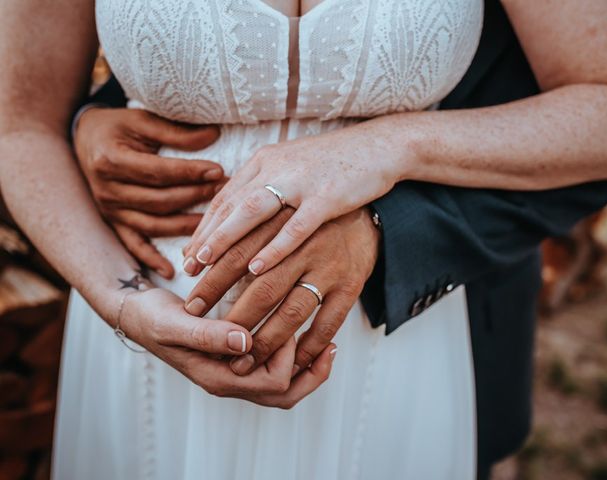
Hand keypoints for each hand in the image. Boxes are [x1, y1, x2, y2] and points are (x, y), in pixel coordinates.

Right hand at [74, 107, 224, 277]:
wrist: (85, 139)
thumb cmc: (119, 128)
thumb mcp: (142, 120)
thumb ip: (175, 132)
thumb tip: (214, 135)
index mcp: (112, 161)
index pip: (159, 172)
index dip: (190, 173)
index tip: (218, 171)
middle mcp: (108, 190)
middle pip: (159, 201)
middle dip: (195, 198)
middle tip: (224, 192)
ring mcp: (110, 211)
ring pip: (153, 225)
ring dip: (186, 226)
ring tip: (215, 223)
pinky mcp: (114, 223)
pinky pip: (134, 245)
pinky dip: (151, 260)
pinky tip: (171, 271)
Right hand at [122, 288, 336, 407]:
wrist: (138, 314)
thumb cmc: (152, 319)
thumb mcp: (173, 324)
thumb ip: (207, 335)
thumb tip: (245, 341)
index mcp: (217, 377)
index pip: (272, 383)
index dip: (288, 354)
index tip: (287, 318)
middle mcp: (229, 381)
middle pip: (284, 395)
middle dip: (311, 372)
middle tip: (330, 344)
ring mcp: (234, 372)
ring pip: (283, 387)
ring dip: (307, 368)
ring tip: (327, 343)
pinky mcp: (236, 359)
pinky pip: (273, 370)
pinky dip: (294, 358)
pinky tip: (303, 335)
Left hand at [182, 119, 402, 276]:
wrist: (379, 147)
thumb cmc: (334, 163)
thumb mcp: (292, 167)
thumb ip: (267, 185)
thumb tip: (241, 213)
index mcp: (266, 160)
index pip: (226, 197)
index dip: (204, 227)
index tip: (189, 254)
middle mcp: (277, 167)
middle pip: (231, 206)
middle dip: (206, 237)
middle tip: (187, 267)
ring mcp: (301, 181)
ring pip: (253, 212)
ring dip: (226, 238)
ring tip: (205, 264)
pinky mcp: (327, 196)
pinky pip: (296, 226)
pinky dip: (274, 248)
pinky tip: (256, 268)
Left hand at [184, 207, 379, 375]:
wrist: (365, 212)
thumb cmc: (306, 210)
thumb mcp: (273, 203)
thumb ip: (235, 220)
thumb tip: (191, 250)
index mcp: (283, 223)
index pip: (238, 255)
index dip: (211, 282)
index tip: (190, 307)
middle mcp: (306, 246)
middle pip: (263, 288)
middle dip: (234, 318)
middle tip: (212, 341)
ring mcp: (330, 268)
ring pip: (293, 311)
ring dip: (267, 340)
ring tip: (245, 361)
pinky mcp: (351, 285)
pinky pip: (328, 323)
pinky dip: (309, 345)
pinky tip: (292, 361)